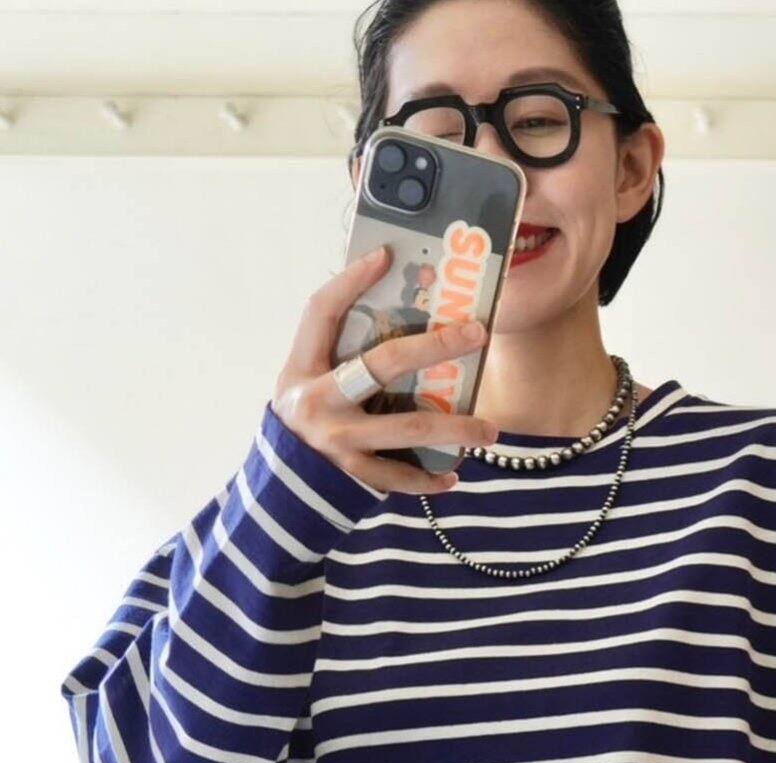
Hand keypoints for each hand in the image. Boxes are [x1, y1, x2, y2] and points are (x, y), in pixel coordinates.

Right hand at [269, 243, 497, 497]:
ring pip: (410, 427)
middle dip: (436, 346)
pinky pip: (401, 476)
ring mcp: (338, 440)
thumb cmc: (304, 422)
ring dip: (456, 428)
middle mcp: (319, 399)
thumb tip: (395, 317)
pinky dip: (430, 478)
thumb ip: (339, 359)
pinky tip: (453, 475)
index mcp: (303, 367)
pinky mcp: (353, 476)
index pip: (323, 311)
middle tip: (478, 335)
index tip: (385, 255)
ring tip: (490, 431)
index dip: (350, 281)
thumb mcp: (305, 382)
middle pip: (384, 364)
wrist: (280, 489)